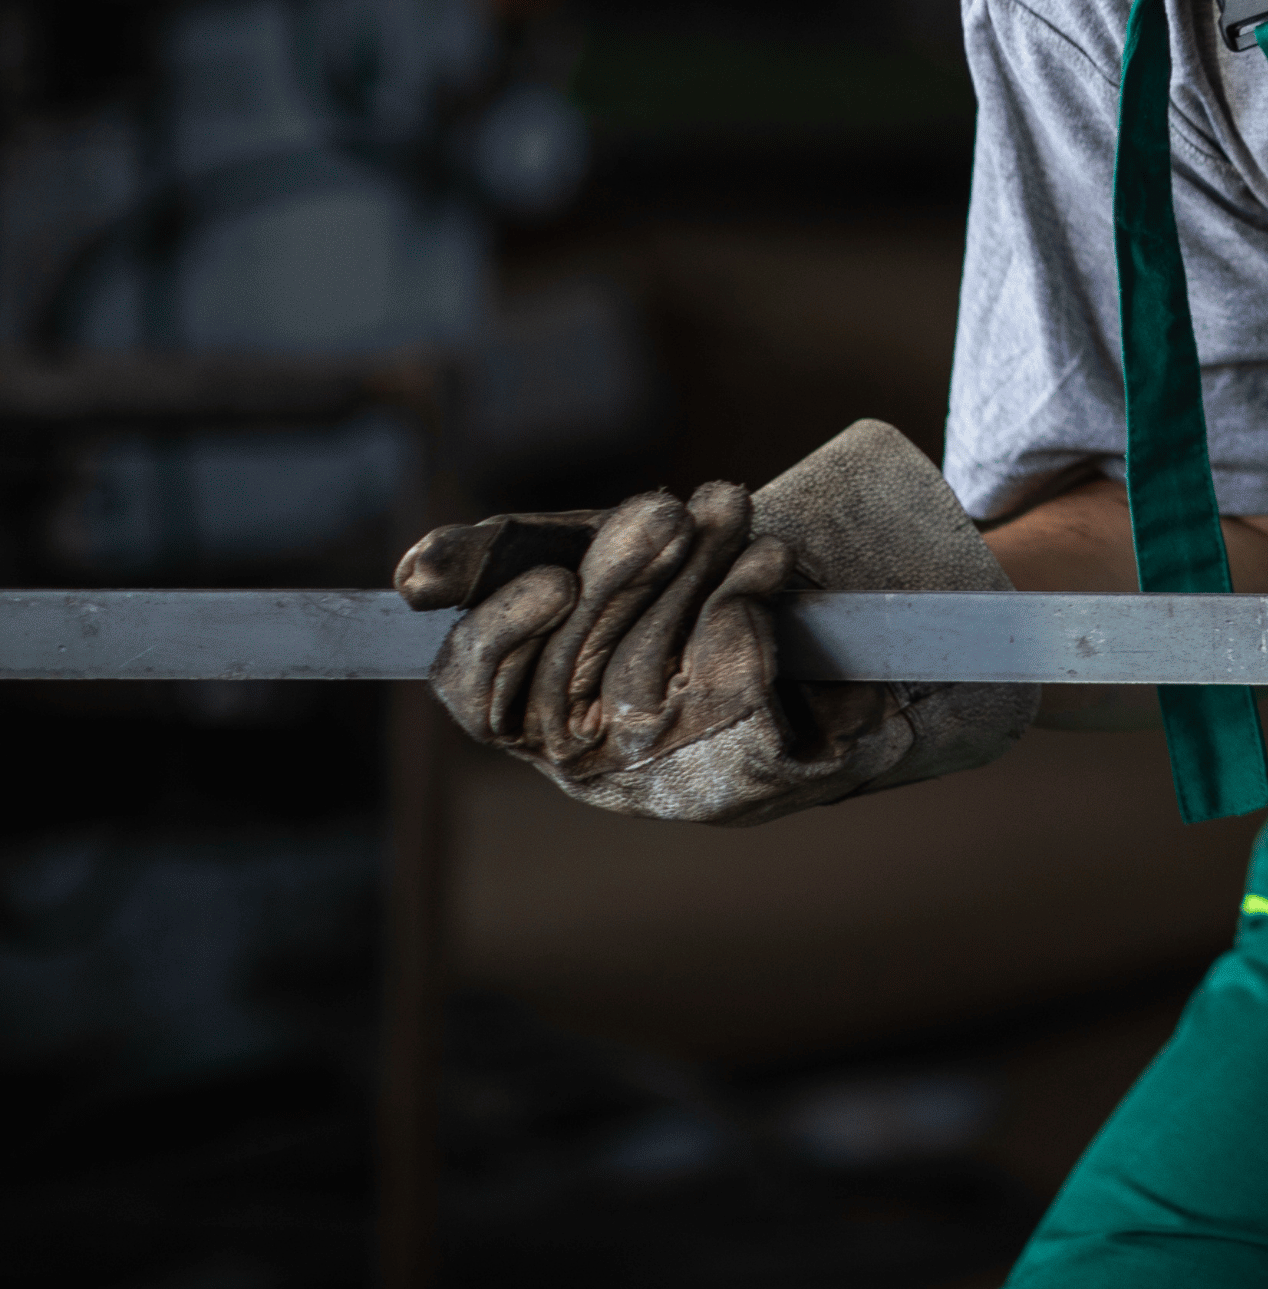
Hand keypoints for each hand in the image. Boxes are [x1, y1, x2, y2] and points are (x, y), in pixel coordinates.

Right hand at [393, 420, 1033, 824]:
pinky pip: (741, 700)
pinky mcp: (757, 781)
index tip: (554, 575)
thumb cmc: (685, 594)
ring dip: (700, 573)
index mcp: (533, 720)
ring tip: (731, 509)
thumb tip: (408, 578)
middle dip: (628, 573)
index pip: (474, 694)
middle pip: (580, 664)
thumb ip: (498, 557)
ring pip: (663, 668)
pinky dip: (752, 621)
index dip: (503, 634)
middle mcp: (591, 762)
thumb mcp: (590, 557)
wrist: (838, 645)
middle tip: (669, 507)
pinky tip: (767, 572)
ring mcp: (671, 780)